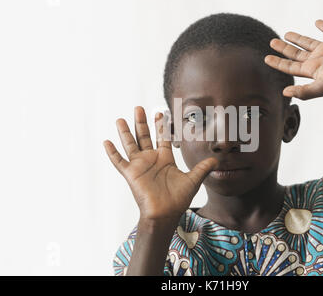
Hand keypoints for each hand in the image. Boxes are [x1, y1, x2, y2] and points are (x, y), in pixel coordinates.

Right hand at [103, 107, 217, 221]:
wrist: (165, 214)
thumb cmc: (178, 200)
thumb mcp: (193, 180)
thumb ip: (202, 168)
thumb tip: (216, 161)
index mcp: (164, 159)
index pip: (162, 138)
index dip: (161, 126)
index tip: (160, 113)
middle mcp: (151, 160)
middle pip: (144, 137)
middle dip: (142, 122)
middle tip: (138, 108)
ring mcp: (139, 166)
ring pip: (130, 145)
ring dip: (125, 132)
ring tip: (120, 119)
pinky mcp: (131, 174)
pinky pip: (119, 161)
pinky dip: (112, 152)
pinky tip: (106, 141)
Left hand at [264, 19, 322, 99]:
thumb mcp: (320, 87)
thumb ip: (303, 91)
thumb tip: (284, 93)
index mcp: (311, 70)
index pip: (290, 66)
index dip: (278, 62)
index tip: (266, 58)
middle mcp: (317, 60)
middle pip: (296, 53)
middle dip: (284, 48)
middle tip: (272, 42)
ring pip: (308, 42)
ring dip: (298, 38)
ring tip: (286, 34)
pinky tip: (317, 22)